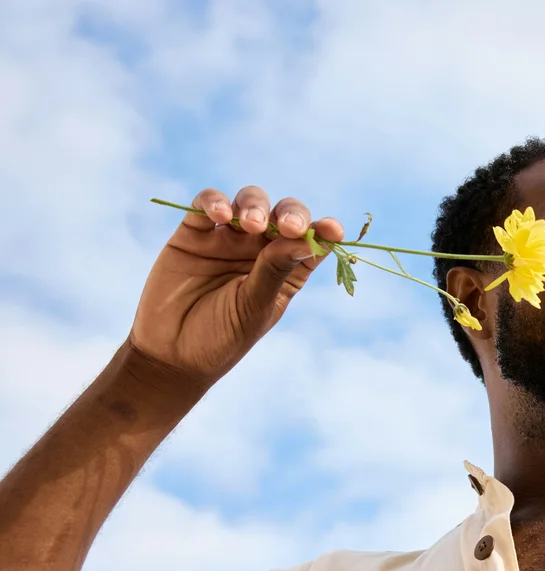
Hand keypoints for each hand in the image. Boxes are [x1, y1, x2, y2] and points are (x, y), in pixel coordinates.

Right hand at [127, 186, 343, 387]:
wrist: (170, 354)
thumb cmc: (220, 338)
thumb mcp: (253, 308)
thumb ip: (274, 271)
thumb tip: (302, 239)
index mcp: (286, 271)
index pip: (313, 243)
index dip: (325, 232)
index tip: (333, 230)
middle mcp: (260, 251)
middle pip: (284, 215)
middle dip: (291, 214)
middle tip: (288, 227)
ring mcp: (227, 239)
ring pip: (249, 203)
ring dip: (254, 206)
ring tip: (251, 224)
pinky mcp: (193, 233)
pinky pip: (206, 204)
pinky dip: (214, 201)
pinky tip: (220, 215)